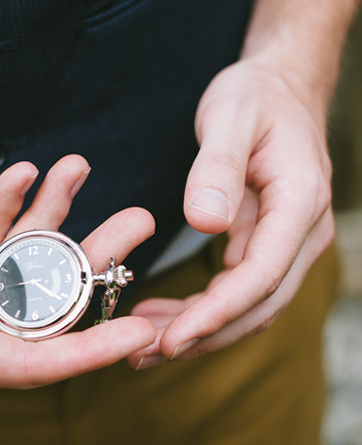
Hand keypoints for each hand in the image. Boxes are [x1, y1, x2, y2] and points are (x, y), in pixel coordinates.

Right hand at [0, 155, 155, 385]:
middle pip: (39, 308)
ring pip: (23, 263)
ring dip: (56, 218)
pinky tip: (27, 171)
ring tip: (81, 168)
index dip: (84, 353)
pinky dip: (10, 203)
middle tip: (138, 223)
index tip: (139, 335)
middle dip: (90, 266)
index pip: (25, 363)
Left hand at [130, 58, 333, 368]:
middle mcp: (304, 233)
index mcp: (300, 202)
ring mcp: (290, 245)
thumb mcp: (231, 115)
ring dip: (200, 333)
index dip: (216, 313)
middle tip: (142, 355)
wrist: (281, 90)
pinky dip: (202, 313)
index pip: (261, 276)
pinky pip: (239, 293)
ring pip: (249, 309)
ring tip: (142, 346)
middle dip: (202, 337)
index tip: (171, 339)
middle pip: (258, 306)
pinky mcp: (270, 249)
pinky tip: (161, 318)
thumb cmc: (255, 97)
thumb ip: (218, 167)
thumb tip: (206, 222)